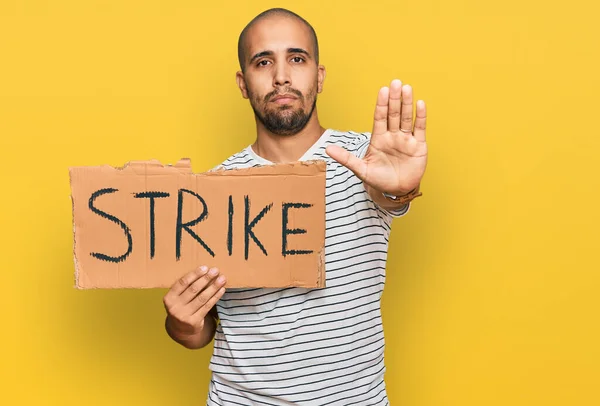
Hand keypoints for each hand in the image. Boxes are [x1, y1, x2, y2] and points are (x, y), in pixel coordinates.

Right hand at [163, 266, 225, 337]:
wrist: (181, 329)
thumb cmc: (182, 306)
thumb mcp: (178, 298)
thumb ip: (186, 287)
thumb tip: (205, 271)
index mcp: (169, 298)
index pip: (182, 283)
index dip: (194, 274)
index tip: (205, 267)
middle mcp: (175, 307)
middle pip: (193, 289)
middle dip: (206, 278)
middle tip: (215, 270)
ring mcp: (184, 316)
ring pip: (202, 298)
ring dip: (213, 287)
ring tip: (222, 279)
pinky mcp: (194, 322)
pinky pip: (207, 306)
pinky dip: (215, 297)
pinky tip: (221, 290)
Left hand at [326, 79, 427, 194]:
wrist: (396, 191)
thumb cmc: (378, 180)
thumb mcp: (361, 169)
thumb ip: (346, 158)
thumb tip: (327, 149)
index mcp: (378, 138)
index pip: (380, 117)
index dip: (381, 104)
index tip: (383, 90)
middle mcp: (392, 135)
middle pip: (393, 114)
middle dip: (394, 99)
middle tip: (396, 82)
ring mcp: (405, 140)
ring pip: (406, 118)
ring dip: (407, 103)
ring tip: (407, 88)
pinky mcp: (418, 146)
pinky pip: (419, 128)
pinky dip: (421, 116)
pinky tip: (420, 103)